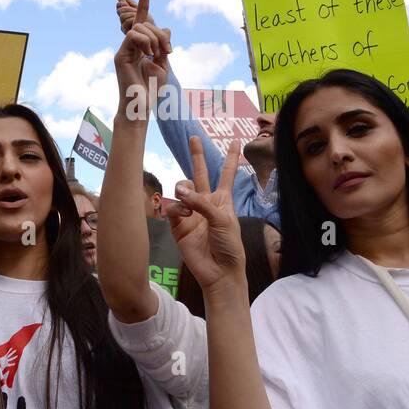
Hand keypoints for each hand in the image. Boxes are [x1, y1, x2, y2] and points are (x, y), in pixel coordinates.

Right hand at [114, 0, 170, 108]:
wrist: (141, 106)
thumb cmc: (151, 89)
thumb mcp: (162, 65)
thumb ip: (163, 47)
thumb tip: (166, 29)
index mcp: (140, 48)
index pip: (141, 24)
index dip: (142, 8)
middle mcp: (130, 47)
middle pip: (144, 24)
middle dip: (159, 32)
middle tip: (168, 50)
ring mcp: (124, 51)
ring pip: (138, 28)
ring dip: (153, 37)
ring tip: (158, 54)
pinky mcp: (120, 56)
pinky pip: (132, 36)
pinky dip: (144, 41)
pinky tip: (149, 53)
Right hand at [166, 137, 245, 290]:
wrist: (219, 271)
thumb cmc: (229, 246)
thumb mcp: (223, 220)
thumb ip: (202, 203)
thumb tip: (180, 191)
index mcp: (222, 200)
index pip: (227, 174)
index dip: (231, 157)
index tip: (236, 140)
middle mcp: (206, 203)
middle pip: (200, 174)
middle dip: (197, 156)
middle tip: (193, 137)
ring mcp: (191, 213)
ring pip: (182, 190)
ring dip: (184, 191)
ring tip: (187, 201)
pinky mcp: (178, 226)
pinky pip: (172, 209)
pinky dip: (176, 209)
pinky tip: (183, 215)